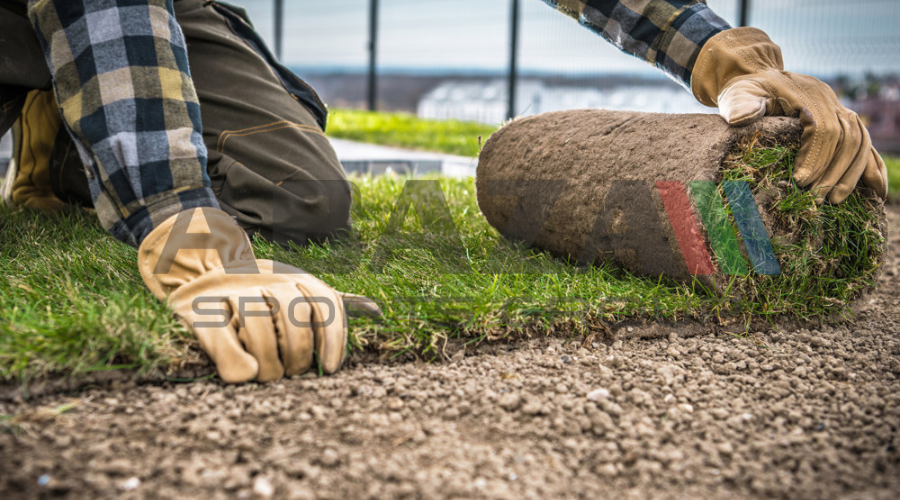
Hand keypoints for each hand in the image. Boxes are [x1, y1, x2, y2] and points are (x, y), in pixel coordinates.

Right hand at [139, 207, 379, 382]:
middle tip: (292, 373)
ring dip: (268, 361)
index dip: (332, 337)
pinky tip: (245, 374)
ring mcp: (232, 292)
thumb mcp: (295, 292)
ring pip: (259, 327)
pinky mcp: (199, 311)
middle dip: (298, 352)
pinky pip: (222, 339)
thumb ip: (330, 307)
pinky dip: (235, 361)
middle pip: (293, 314)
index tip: (329, 368)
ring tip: (268, 375)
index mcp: (293, 276)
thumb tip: (379, 311)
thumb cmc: (256, 296)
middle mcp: (265, 278)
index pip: (324, 302)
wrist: (195, 275)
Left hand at [691, 27, 887, 203]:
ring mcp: (838, 108)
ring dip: (850, 172)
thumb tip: (743, 118)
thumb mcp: (737, 94)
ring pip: (859, 140)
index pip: (821, 127)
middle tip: (817, 198)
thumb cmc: (745, 91)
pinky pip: (864, 142)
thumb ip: (740, 105)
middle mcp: (828, 99)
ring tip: (834, 200)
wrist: (759, 77)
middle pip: (845, 137)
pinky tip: (874, 189)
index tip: (801, 182)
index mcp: (806, 93)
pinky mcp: (841, 119)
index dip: (815, 156)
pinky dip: (870, 165)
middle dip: (833, 171)